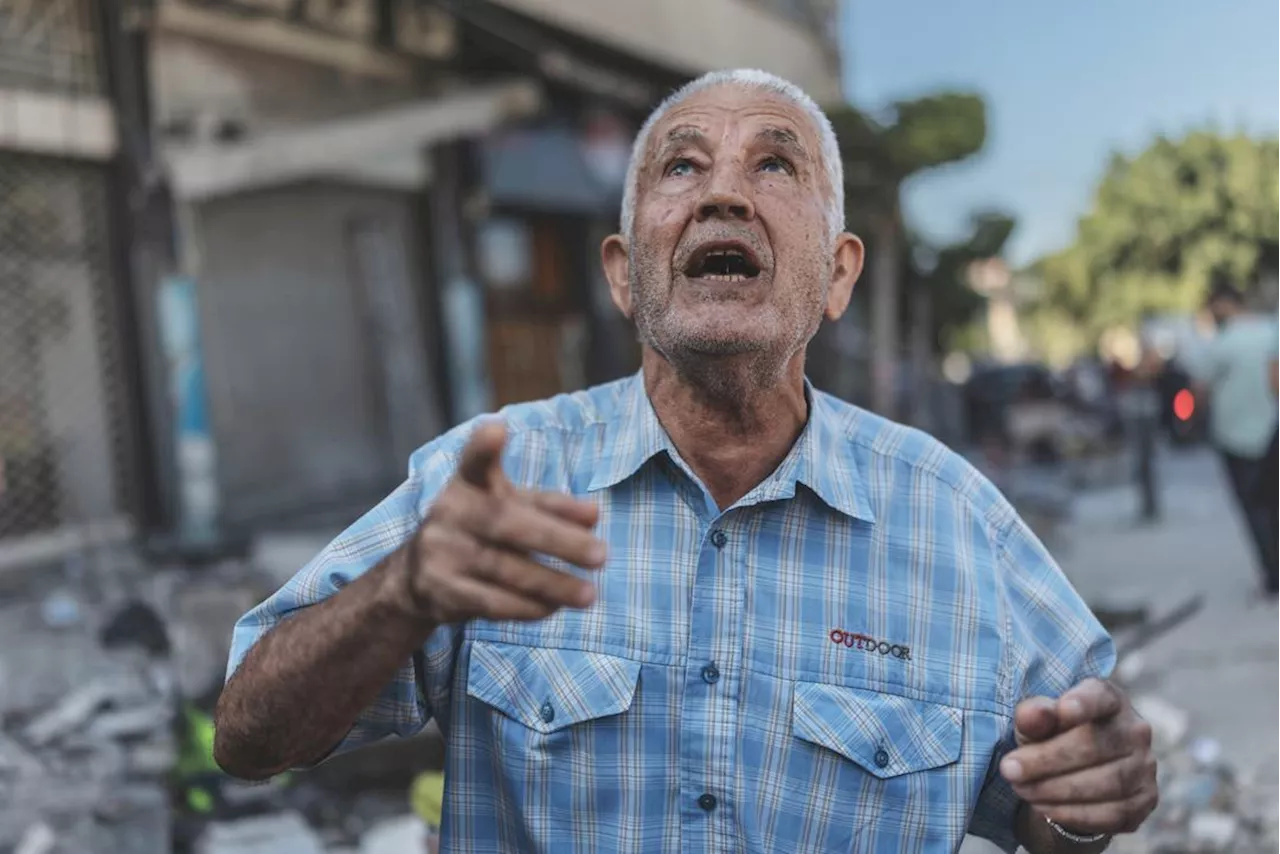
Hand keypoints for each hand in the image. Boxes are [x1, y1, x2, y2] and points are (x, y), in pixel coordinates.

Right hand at [394, 420, 606, 623]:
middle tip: (601, 555)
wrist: (417, 576)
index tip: (497, 428)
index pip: (473, 462)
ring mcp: (440, 552)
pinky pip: (491, 602)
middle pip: (506, 523)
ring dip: (552, 583)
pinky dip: (527, 607)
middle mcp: (448, 513)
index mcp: (466, 484)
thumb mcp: (510, 507)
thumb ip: (550, 506)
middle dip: (558, 540)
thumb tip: (593, 515)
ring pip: (504, 569)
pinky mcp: (442, 591)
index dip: (482, 446)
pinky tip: (554, 607)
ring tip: (589, 593)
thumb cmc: (481, 530)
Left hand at [1000, 679, 1157, 835]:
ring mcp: (1145, 767)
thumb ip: (1033, 715)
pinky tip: (1045, 807)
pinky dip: (1074, 813)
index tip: (1063, 709)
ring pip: (1105, 783)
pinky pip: (1112, 813)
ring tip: (1022, 789)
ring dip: (1056, 790)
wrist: (1076, 774)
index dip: (1084, 702)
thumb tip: (1034, 714)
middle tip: (1010, 769)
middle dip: (1046, 760)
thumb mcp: (1037, 722)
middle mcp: (1135, 730)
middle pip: (1094, 745)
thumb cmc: (1054, 737)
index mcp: (1109, 699)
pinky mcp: (1145, 800)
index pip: (1100, 697)